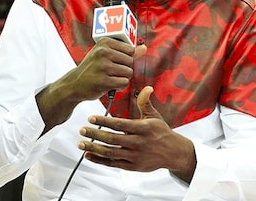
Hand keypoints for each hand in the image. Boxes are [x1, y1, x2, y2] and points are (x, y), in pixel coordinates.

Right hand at [64, 38, 144, 100]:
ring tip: (108, 77)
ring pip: (129, 73)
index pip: (130, 49)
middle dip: (124, 69)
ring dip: (121, 78)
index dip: (125, 58)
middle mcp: (103, 52)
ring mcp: (103, 67)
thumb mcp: (106, 55)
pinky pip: (124, 83)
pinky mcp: (104, 81)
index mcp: (104, 42)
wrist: (74, 83)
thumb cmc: (92, 68)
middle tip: (110, 71)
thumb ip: (126, 51)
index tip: (114, 61)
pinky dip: (119, 86)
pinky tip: (109, 84)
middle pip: (131, 62)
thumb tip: (143, 47)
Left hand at [77, 86, 195, 181]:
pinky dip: (100, 160)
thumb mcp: (154, 117)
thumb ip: (145, 103)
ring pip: (111, 153)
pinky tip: (88, 155)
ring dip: (94, 148)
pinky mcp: (133, 167)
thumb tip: (146, 87)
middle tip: (81, 130)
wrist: (175, 154)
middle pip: (113, 139)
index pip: (120, 124)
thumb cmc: (161, 132)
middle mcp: (138, 143)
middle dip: (95, 135)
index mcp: (143, 129)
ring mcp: (135, 156)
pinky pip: (114, 164)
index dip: (104, 121)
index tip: (90, 117)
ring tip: (81, 143)